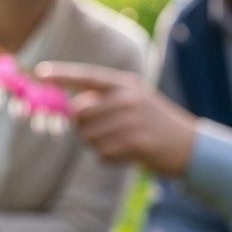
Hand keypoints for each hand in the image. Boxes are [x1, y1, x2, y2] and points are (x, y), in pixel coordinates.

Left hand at [37, 61, 196, 176]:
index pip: (88, 75)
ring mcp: (132, 119)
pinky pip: (102, 153)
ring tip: (122, 144)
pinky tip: (128, 155)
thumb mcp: (136, 102)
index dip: (63, 74)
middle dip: (83, 127)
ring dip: (98, 146)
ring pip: (89, 136)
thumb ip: (107, 101)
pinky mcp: (136, 142)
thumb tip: (73, 111)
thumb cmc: (156, 125)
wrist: (191, 146)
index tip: (40, 73)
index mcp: (126, 84)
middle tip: (104, 134)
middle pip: (80, 113)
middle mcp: (127, 98)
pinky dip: (109, 158)